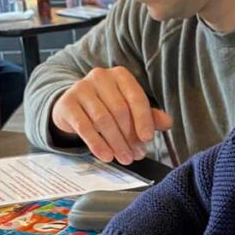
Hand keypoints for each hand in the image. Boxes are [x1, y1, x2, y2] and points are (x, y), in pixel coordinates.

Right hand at [51, 66, 171, 165]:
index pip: (136, 97)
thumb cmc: (106, 106)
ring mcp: (81, 88)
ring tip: (125, 159)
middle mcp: (100, 77)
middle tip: (135, 155)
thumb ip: (149, 115)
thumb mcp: (129, 109)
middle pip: (120, 111)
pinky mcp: (67, 104)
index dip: (144, 120)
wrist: (72, 106)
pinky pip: (84, 127)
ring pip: (103, 120)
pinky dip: (97, 144)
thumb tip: (168, 122)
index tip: (147, 139)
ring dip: (116, 143)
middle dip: (130, 137)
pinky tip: (106, 156)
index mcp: (120, 75)